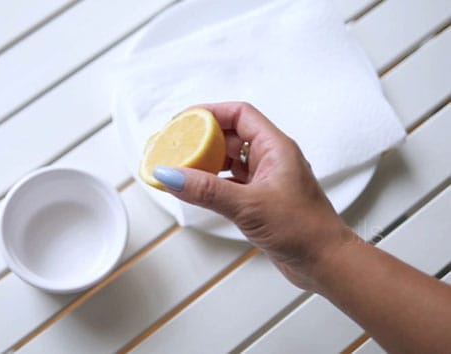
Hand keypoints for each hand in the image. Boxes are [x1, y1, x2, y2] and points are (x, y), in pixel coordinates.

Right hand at [153, 102, 359, 289]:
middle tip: (176, 147)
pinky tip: (196, 191)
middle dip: (201, 139)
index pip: (239, 114)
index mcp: (275, 147)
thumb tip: (171, 175)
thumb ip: (207, 190)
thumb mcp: (248, 206)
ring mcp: (266, 179)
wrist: (326, 262)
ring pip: (229, 161)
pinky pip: (230, 182)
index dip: (209, 113)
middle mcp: (271, 159)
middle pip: (230, 136)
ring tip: (181, 168)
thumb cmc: (304, 230)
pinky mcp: (261, 199)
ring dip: (205, 163)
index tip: (182, 121)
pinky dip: (212, 184)